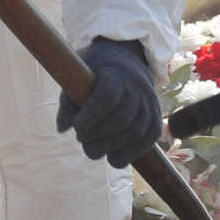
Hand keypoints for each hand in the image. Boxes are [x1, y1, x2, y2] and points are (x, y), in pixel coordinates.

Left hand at [55, 38, 162, 166]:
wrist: (126, 62)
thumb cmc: (95, 72)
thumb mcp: (77, 77)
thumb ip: (68, 102)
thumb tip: (63, 128)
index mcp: (115, 74)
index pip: (107, 97)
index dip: (91, 116)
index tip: (76, 126)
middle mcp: (137, 88)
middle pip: (121, 118)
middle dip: (98, 136)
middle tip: (81, 139)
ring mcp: (150, 104)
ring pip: (136, 132)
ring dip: (111, 147)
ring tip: (92, 149)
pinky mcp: (156, 119)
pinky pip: (147, 140)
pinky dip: (129, 153)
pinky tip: (112, 157)